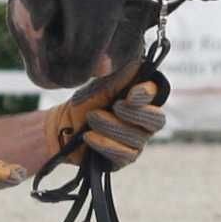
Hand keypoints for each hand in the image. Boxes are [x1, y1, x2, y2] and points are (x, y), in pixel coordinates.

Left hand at [42, 66, 167, 169]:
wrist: (62, 127)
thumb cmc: (85, 103)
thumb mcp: (101, 86)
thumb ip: (120, 77)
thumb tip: (138, 62)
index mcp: (142, 100)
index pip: (156, 94)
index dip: (147, 94)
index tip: (132, 93)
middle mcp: (144, 122)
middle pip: (157, 120)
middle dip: (136, 113)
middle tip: (116, 106)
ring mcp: (136, 142)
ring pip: (135, 137)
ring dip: (111, 126)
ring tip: (91, 119)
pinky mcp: (124, 158)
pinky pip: (123, 154)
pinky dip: (105, 143)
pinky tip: (89, 136)